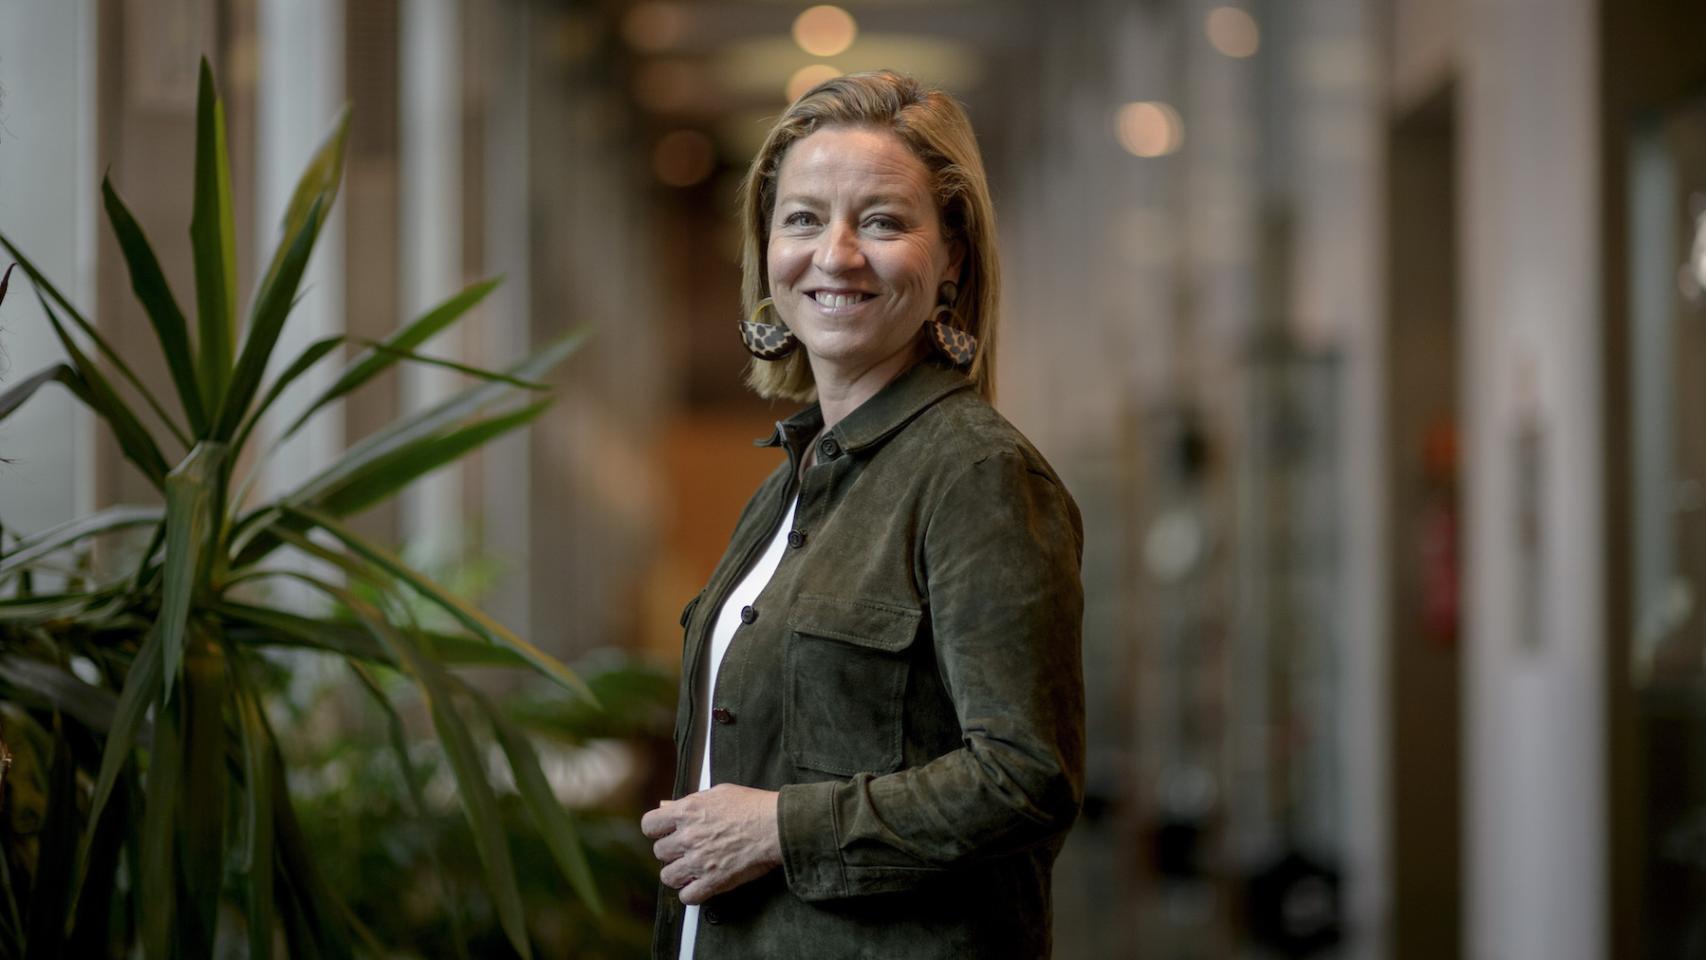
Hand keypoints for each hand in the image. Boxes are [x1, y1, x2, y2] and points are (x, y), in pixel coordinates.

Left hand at [641, 784, 781, 904]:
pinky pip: (688, 896)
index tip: (665, 833)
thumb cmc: (753, 806)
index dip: (657, 830)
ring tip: (692, 870)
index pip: (649, 825)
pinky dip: (692, 893)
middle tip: (686, 851)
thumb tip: (667, 806)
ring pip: (668, 877)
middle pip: (659, 852)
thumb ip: (689, 801)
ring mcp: (699, 860)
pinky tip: (701, 884)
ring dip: (678, 874)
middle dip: (672, 853)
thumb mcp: (718, 793)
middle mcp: (688, 836)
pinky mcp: (713, 881)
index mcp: (687, 812)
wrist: (776, 825)